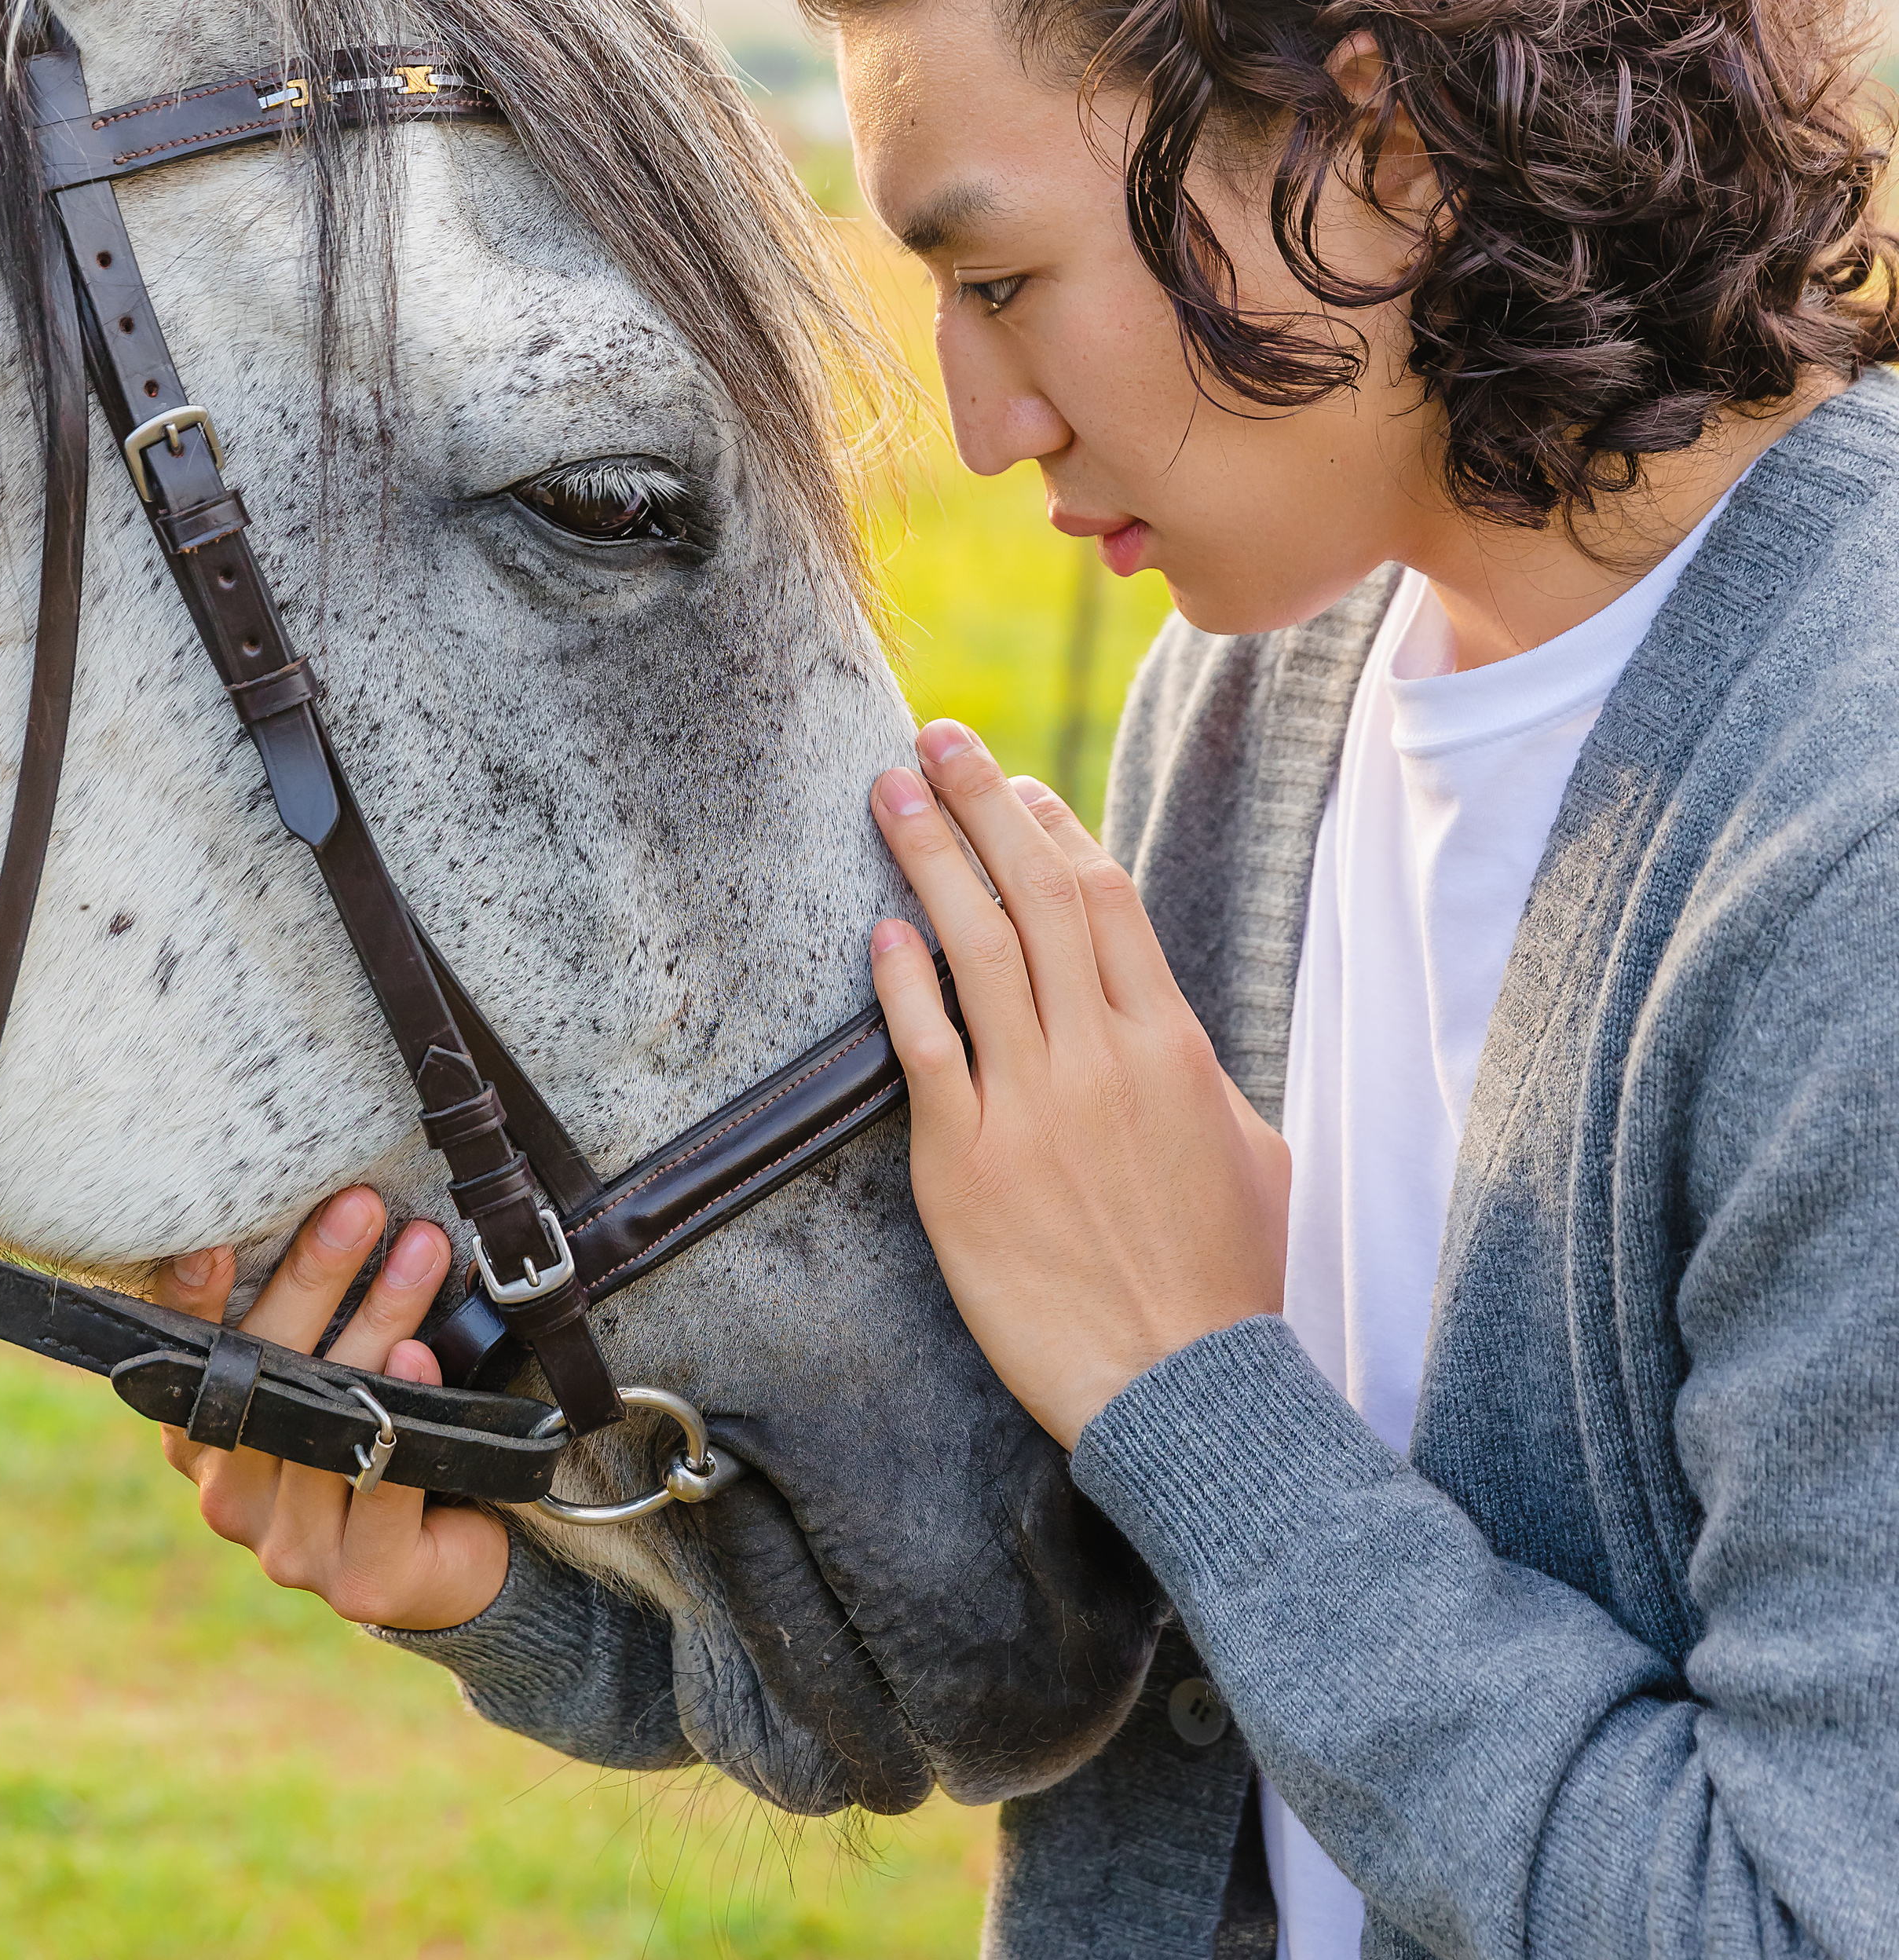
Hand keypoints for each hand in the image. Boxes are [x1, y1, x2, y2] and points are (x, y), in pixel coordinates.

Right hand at [147, 1187, 509, 1632]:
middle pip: (268, 1375)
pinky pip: (384, 1487)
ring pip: (334, 1418)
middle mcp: (233, 1499)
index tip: (210, 1241)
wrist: (453, 1559)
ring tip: (421, 1250)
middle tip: (358, 1206)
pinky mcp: (364, 1580)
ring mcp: (293, 1547)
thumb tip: (335, 1207)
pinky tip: (419, 1356)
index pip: (189, 1363)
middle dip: (315, 1277)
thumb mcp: (334, 1373)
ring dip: (381, 1321)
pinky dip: (402, 1415)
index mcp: (210, 1445)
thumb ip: (310, 1323)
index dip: (192, 1304)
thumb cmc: (385, 1438)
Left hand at [869, 720, 1289, 1448]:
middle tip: (937, 738)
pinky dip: (901, 983)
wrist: (1185, 1389)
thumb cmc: (1226, 1279)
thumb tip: (1165, 1033)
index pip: (1104, 901)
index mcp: (1169, 1044)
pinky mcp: (966, 1167)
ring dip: (930, 859)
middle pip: (1035, 897)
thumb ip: (1199, 1074)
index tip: (1015, 786)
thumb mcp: (1250, 1153)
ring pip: (975, 951)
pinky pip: (928, 1052)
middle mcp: (1100, 1057)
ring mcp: (1031, 1107)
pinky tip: (878, 927)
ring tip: (890, 791)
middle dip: (982, 805)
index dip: (1054, 831)